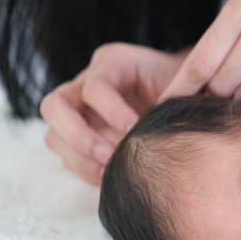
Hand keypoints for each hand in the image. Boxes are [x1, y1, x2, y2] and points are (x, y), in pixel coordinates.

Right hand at [40, 43, 187, 184]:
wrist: (187, 93)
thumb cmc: (187, 86)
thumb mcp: (186, 82)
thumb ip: (177, 97)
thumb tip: (171, 129)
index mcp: (114, 63)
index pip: (95, 86)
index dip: (112, 111)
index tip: (135, 130)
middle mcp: (87, 81)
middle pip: (55, 105)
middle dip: (79, 135)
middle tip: (109, 155)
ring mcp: (79, 110)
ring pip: (54, 134)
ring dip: (79, 157)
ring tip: (110, 171)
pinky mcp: (80, 134)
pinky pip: (67, 155)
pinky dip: (85, 170)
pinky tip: (110, 176)